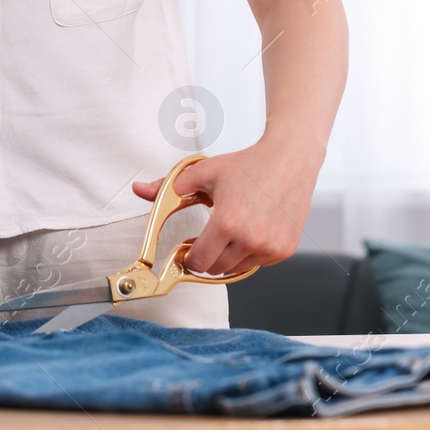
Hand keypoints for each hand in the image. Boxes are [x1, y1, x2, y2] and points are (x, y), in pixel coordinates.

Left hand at [131, 139, 320, 277]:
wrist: (289, 160)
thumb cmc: (248, 165)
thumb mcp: (204, 171)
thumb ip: (168, 186)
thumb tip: (139, 190)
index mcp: (227, 223)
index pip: (199, 262)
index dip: (188, 258)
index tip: (186, 250)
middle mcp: (251, 240)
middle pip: (216, 270)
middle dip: (206, 258)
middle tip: (205, 241)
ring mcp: (271, 247)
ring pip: (238, 269)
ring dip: (229, 257)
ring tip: (229, 232)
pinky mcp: (285, 250)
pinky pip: (259, 264)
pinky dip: (250, 254)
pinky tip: (250, 231)